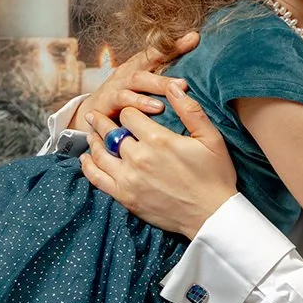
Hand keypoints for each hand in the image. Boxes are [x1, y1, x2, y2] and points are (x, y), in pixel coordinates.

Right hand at [67, 31, 200, 130]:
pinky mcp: (108, 101)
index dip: (175, 44)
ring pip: (138, 81)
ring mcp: (117, 85)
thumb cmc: (124, 101)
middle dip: (170, 60)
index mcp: (139, 67)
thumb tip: (192, 82)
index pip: (158, 52)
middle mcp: (128, 72)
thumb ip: (163, 84)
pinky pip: (123, 100)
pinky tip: (156, 109)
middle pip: (149, 62)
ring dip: (159, 84)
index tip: (194, 37)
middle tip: (191, 69)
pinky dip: (139, 104)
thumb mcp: (143, 90)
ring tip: (179, 87)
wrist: (92, 116)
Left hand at [78, 83, 236, 239]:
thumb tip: (173, 86)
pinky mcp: (126, 197)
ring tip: (91, 134)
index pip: (129, 115)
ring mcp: (129, 179)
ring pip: (99, 153)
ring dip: (93, 140)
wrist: (212, 215)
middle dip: (103, 121)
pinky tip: (86, 158)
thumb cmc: (215, 176)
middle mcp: (138, 157)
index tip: (131, 113)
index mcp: (158, 139)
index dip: (129, 110)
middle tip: (95, 115)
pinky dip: (88, 166)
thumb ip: (191, 110)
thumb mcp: (211, 138)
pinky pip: (97, 178)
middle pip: (110, 132)